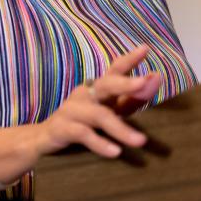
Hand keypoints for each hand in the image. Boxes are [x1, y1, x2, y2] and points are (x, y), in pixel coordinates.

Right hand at [36, 45, 160, 158]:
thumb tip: (157, 79)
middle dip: (125, 83)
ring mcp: (72, 109)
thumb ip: (133, 98)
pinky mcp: (62, 128)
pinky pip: (83, 134)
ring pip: (99, 115)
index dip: (129, 59)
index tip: (145, 49)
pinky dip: (100, 143)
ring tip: (141, 141)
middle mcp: (85, 93)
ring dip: (121, 129)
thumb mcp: (110, 110)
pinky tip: (115, 152)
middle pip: (106, 84)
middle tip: (144, 83)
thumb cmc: (84, 121)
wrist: (44, 138)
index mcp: (98, 87)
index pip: (115, 69)